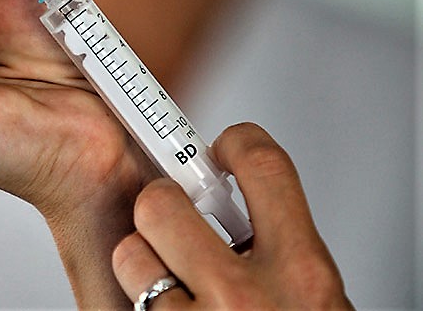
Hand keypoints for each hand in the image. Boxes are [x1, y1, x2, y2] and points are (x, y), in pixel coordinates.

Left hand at [112, 122, 351, 308]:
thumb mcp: (317, 304)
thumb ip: (286, 257)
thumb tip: (255, 212)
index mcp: (303, 276)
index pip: (262, 165)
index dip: (237, 142)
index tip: (224, 145)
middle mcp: (245, 298)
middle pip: (163, 200)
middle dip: (163, 206)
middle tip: (176, 228)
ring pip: (129, 251)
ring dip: (143, 263)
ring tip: (169, 286)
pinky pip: (119, 299)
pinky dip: (131, 302)